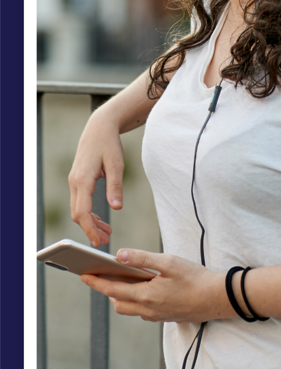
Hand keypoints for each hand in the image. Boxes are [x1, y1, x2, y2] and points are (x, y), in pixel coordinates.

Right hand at [69, 109, 124, 246]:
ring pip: (78, 209)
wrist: (99, 127)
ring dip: (90, 222)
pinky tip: (101, 218)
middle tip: (106, 240)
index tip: (99, 241)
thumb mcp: (116, 164)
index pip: (82, 211)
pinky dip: (89, 213)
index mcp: (83, 179)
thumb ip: (115, 187)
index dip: (89, 229)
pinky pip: (80, 201)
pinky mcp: (78, 180)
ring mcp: (74, 181)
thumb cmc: (109, 144)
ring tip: (106, 232)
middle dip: (90, 229)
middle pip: (77, 213)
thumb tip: (116, 208)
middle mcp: (75, 181)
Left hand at [80, 249, 231, 323]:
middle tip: (101, 274)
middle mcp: (148, 310)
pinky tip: (143, 286)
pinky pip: (143, 310)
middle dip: (107, 290)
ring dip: (121, 295)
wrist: (217, 298)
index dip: (96, 283)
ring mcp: (157, 315)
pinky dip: (136, 299)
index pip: (113, 290)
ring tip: (120, 278)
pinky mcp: (165, 316)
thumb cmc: (194, 278)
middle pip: (118, 303)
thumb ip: (142, 258)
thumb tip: (119, 255)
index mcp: (146, 296)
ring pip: (130, 308)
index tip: (83, 275)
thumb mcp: (168, 262)